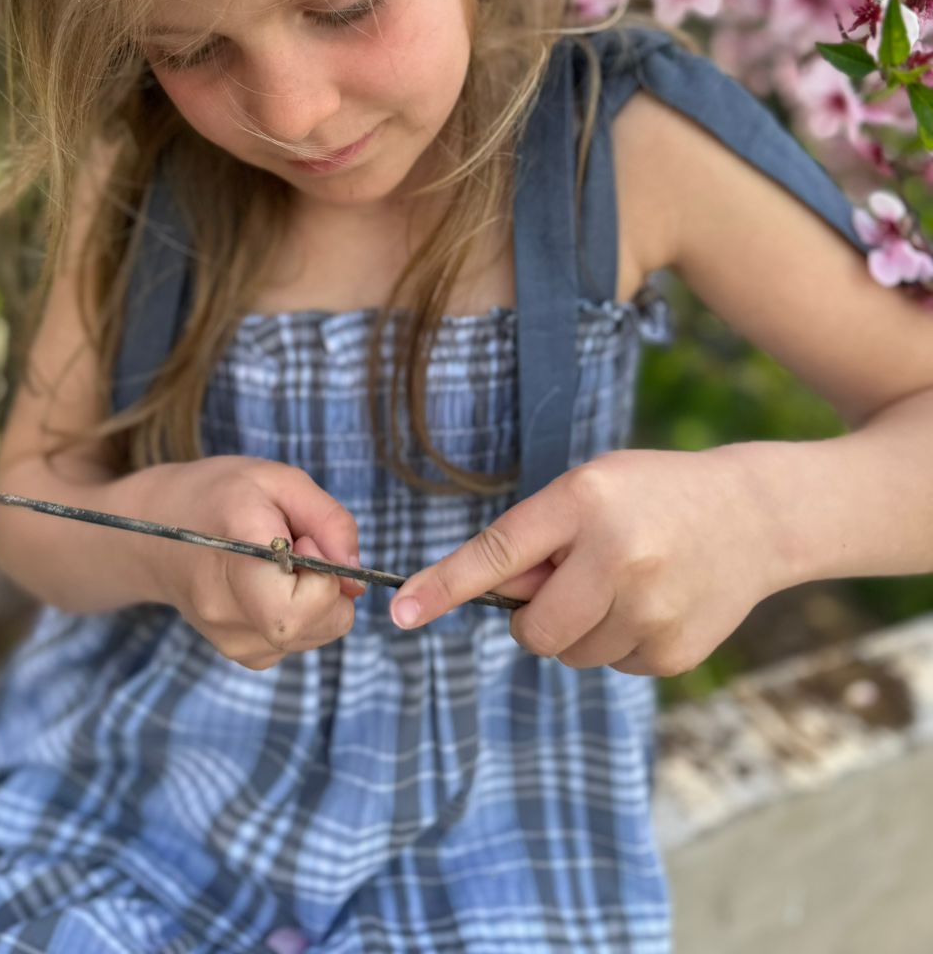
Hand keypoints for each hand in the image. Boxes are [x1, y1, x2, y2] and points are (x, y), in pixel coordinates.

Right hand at [148, 455, 365, 669]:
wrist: (152, 531)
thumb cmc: (218, 494)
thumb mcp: (277, 479)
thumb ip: (329, 520)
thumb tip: (357, 576)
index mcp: (234, 559)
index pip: (298, 610)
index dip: (323, 574)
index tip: (303, 537)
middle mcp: (226, 611)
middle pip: (317, 626)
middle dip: (331, 587)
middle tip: (298, 546)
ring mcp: (230, 640)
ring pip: (315, 635)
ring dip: (318, 599)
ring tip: (279, 562)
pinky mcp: (241, 653)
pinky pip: (299, 641)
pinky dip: (304, 614)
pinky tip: (273, 583)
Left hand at [386, 447, 779, 676]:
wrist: (752, 516)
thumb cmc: (650, 494)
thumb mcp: (590, 488)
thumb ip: (537, 538)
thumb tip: (493, 600)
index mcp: (585, 502)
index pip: (498, 553)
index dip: (445, 585)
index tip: (401, 612)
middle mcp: (619, 556)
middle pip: (534, 628)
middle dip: (533, 617)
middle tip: (564, 582)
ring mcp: (651, 609)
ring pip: (572, 653)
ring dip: (580, 628)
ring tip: (622, 580)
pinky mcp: (674, 652)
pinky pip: (613, 665)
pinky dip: (619, 641)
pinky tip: (652, 601)